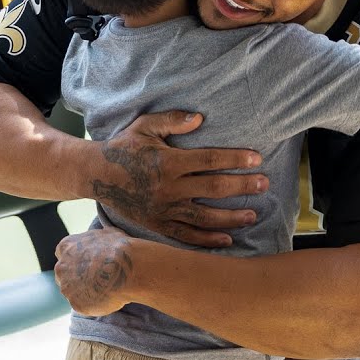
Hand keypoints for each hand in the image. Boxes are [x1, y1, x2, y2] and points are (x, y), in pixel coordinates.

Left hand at [55, 227, 136, 316]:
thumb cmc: (118, 248)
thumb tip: (104, 237)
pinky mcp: (76, 304)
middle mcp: (61, 267)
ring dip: (84, 291)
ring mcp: (67, 287)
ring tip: (104, 289)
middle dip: (76, 276)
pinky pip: (83, 305)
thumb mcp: (107, 233)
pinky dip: (93, 303)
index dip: (76, 259)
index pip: (63, 253)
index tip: (88, 262)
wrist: (125, 268)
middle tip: (95, 278)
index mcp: (66, 247)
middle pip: (64, 274)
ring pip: (72, 291)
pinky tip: (107, 297)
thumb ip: (97, 238)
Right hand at [91, 110, 264, 247]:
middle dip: (242, 186)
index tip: (256, 158)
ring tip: (253, 214)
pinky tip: (227, 239)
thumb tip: (200, 118)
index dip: (235, 159)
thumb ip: (172, 120)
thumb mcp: (144, 126)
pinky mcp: (157, 225)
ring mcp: (163, 209)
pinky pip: (186, 236)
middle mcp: (168, 188)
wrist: (95, 174)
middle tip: (264, 183)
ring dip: (232, 217)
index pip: (210, 160)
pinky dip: (207, 240)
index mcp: (167, 161)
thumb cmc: (124, 147)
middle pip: (214, 188)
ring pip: (204, 217)